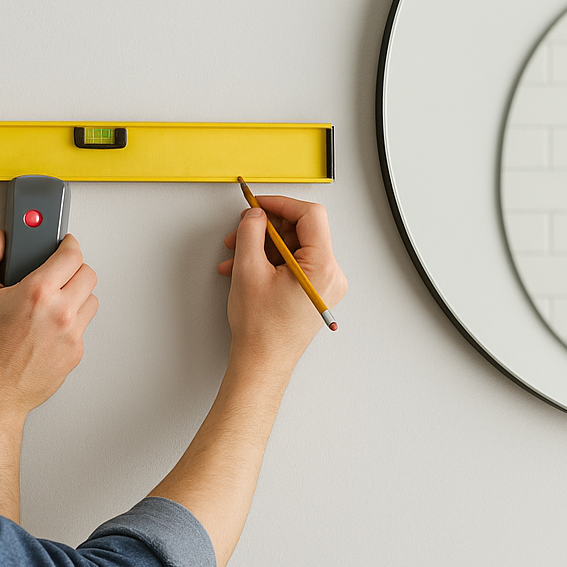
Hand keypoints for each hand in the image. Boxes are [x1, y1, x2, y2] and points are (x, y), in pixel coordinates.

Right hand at [0, 230, 98, 422]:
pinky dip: (72, 321)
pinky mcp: (76, 351)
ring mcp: (72, 334)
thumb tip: (1, 240)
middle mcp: (61, 312)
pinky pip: (84, 325)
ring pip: (91, 299)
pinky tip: (50, 325)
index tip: (64, 244)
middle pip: (88, 274)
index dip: (68, 245)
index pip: (72, 254)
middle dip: (73, 269)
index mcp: (38, 293)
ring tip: (53, 301)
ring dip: (76, 295)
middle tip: (58, 273)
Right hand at [217, 197, 345, 372]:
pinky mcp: (315, 291)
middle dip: (267, 229)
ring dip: (263, 247)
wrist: (262, 362)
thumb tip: (256, 215)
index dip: (281, 204)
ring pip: (294, 247)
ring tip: (236, 257)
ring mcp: (324, 284)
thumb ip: (251, 233)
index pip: (310, 215)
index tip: (259, 204)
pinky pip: (294, 263)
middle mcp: (331, 275)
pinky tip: (246, 268)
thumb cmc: (261, 329)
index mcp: (322, 267)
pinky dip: (270, 261)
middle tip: (241, 232)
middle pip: (301, 231)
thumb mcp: (248, 271)